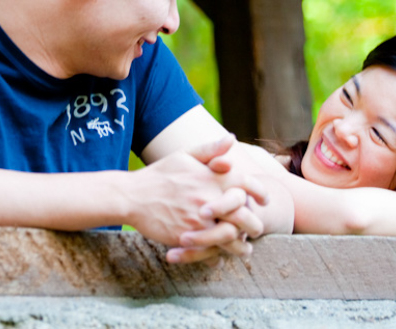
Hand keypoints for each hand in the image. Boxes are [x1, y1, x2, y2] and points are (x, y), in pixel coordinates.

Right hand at [125, 135, 267, 251]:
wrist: (131, 196)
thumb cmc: (159, 175)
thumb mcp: (184, 156)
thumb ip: (210, 149)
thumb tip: (231, 138)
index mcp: (210, 178)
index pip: (245, 184)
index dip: (260, 192)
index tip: (264, 200)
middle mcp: (208, 198)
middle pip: (244, 215)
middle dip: (254, 225)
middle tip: (257, 229)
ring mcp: (198, 219)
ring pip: (230, 237)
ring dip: (240, 246)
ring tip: (244, 250)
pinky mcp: (187, 237)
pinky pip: (210, 250)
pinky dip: (219, 256)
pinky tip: (222, 258)